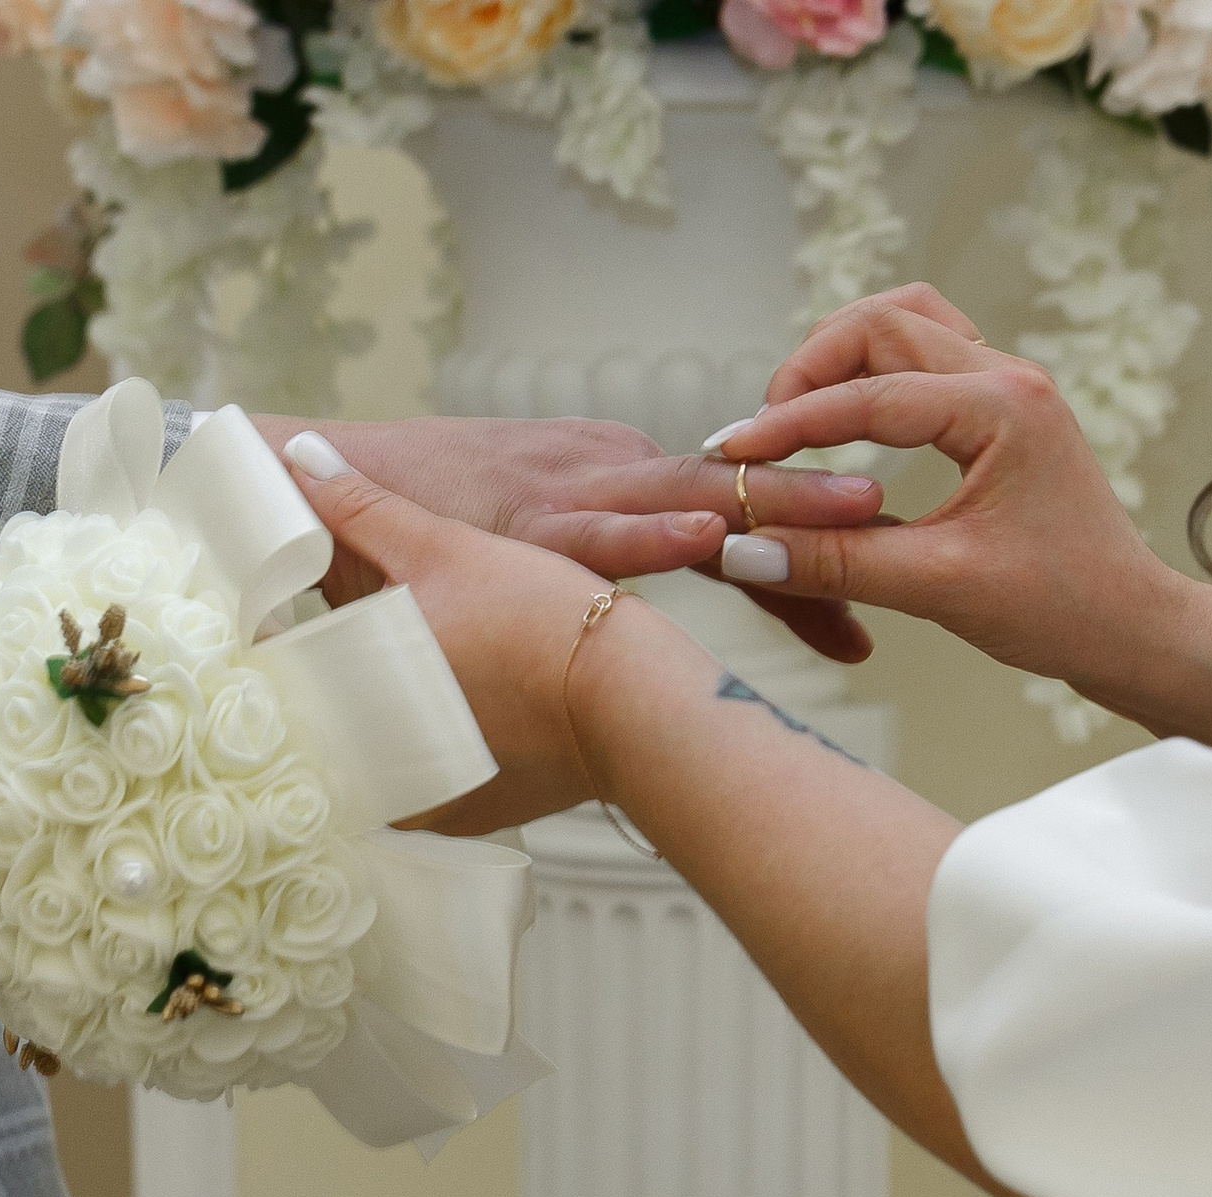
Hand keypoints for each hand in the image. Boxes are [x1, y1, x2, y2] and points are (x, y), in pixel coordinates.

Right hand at [253, 412, 884, 663]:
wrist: (302, 479)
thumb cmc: (405, 543)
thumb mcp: (500, 586)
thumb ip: (559, 626)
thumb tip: (603, 704)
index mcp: (611, 491)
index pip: (728, 531)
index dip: (800, 573)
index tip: (863, 629)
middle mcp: (603, 477)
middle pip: (737, 512)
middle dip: (825, 537)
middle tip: (909, 561)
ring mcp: (566, 493)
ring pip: (691, 500)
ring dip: (781, 507)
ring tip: (862, 513)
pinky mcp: (516, 515)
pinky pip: (594, 527)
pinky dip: (649, 532)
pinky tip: (701, 540)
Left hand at [281, 429, 660, 832]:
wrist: (633, 700)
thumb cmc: (540, 624)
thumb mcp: (446, 547)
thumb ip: (366, 508)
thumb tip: (303, 458)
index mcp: (355, 701)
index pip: (291, 684)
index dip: (287, 652)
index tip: (283, 629)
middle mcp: (379, 768)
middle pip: (336, 724)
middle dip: (339, 686)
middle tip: (345, 647)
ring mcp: (426, 803)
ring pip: (385, 756)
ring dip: (391, 721)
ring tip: (412, 676)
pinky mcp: (471, 817)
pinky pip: (434, 785)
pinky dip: (441, 751)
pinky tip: (462, 714)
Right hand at [706, 284, 1211, 749]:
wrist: (1133, 628)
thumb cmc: (1063, 609)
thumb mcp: (939, 588)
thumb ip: (836, 563)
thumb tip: (745, 550)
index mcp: (1001, 407)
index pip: (867, 392)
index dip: (788, 422)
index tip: (731, 456)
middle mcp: (1007, 377)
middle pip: (878, 325)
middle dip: (808, 372)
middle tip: (762, 438)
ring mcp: (1007, 386)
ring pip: (901, 324)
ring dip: (840, 358)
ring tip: (795, 418)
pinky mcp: (1001, 409)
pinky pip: (923, 356)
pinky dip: (871, 373)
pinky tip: (843, 421)